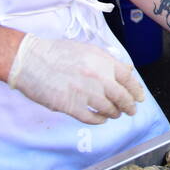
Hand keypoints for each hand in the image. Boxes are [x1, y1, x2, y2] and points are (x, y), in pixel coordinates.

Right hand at [7, 33, 144, 124]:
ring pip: (109, 109)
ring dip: (114, 113)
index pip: (128, 78)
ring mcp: (85, 93)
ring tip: (114, 114)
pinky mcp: (71, 106)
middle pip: (123, 97)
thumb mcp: (87, 49)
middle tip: (131, 111)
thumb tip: (126, 71)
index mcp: (103, 62)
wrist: (30, 60)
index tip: (139, 97)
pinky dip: (99, 120)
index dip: (136, 90)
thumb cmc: (57, 53)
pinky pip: (92, 118)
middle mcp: (98, 78)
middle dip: (129, 106)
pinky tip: (100, 119)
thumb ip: (107, 61)